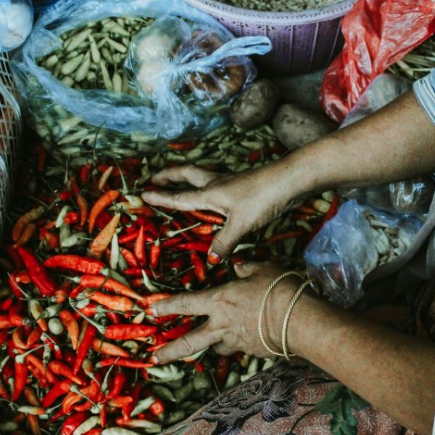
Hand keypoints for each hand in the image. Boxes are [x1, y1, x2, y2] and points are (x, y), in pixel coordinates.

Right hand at [141, 163, 304, 260]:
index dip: (162, 197)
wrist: (290, 179)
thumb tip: (211, 259)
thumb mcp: (242, 224)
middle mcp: (218, 183)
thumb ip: (225, 242)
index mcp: (211, 192)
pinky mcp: (245, 183)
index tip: (143, 193)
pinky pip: (218, 182)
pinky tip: (215, 192)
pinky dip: (208, 184)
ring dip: (187, 175)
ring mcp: (232, 181)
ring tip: (179, 179)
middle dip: (169, 175)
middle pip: (188, 174)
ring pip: (203, 175)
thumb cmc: (263, 198)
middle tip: (154, 175)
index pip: (181, 196)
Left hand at [147, 262, 309, 360]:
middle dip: (170, 352)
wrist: (300, 320)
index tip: (150, 309)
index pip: (185, 303)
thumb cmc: (279, 289)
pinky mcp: (253, 352)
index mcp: (219, 301)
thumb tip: (238, 265)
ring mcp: (237, 342)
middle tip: (154, 359)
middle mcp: (222, 325)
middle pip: (189, 343)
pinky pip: (240, 348)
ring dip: (212, 345)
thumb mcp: (262, 269)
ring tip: (213, 343)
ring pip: (216, 348)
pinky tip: (249, 337)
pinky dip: (240, 343)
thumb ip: (246, 267)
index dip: (166, 306)